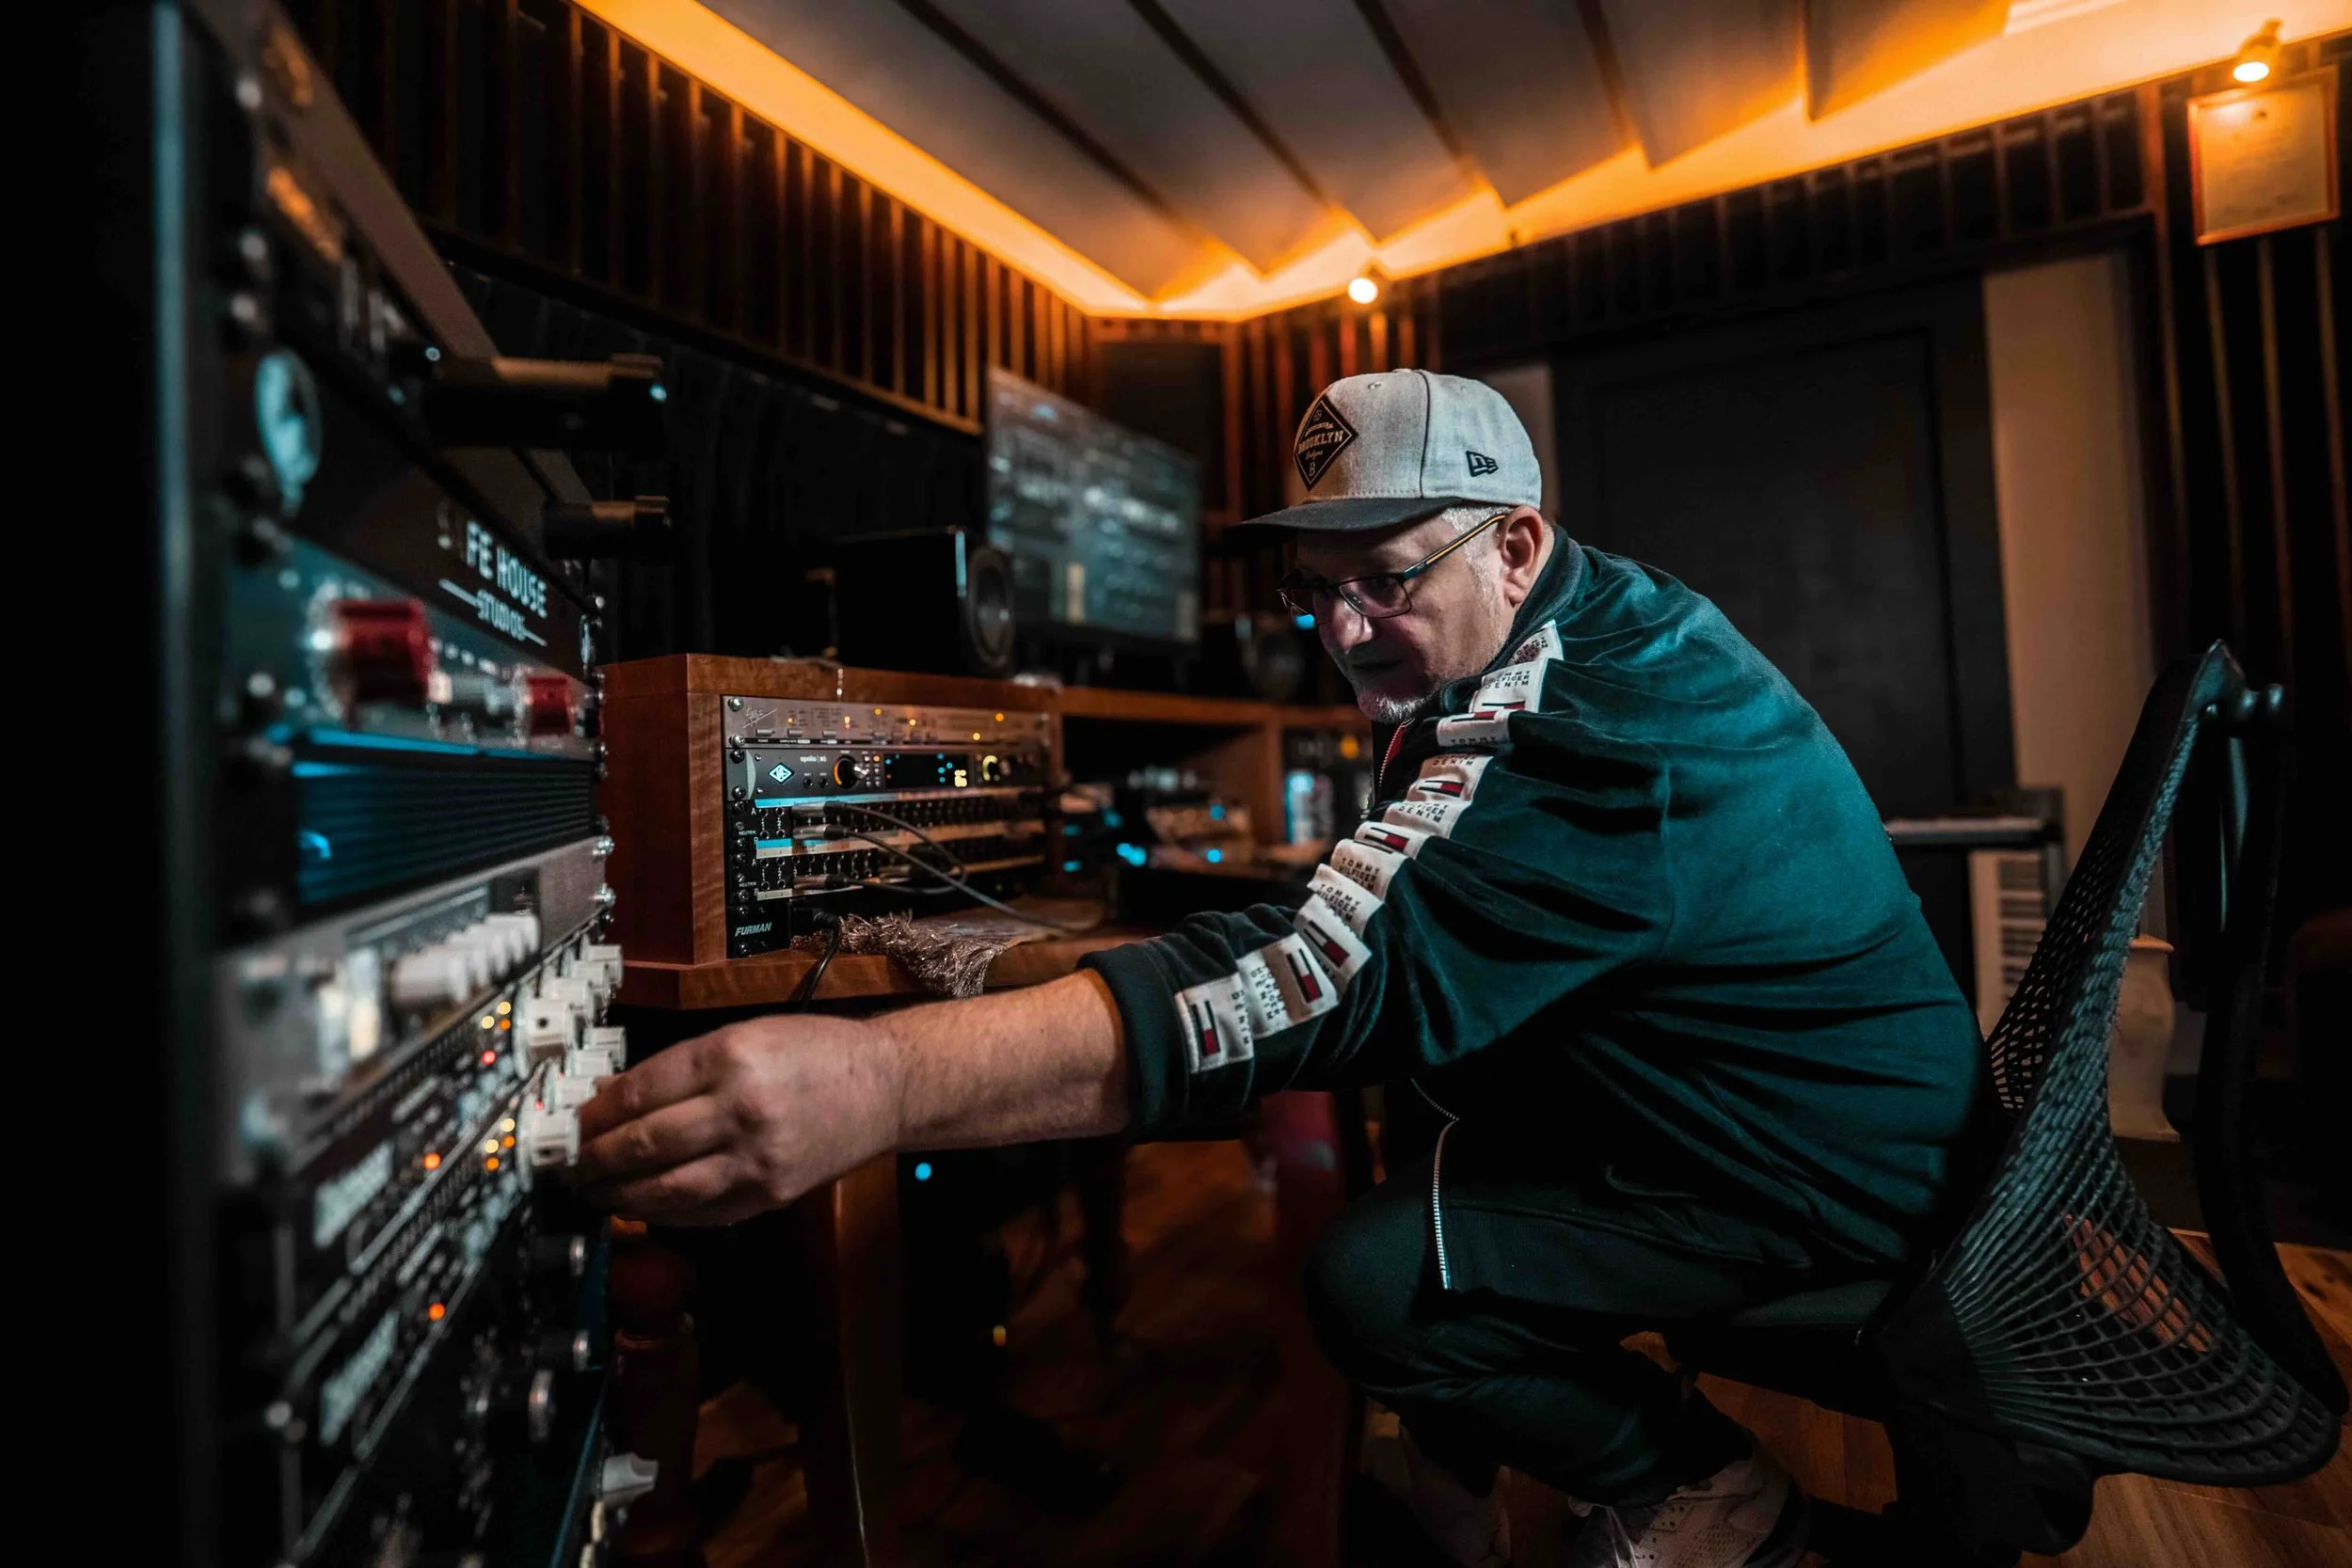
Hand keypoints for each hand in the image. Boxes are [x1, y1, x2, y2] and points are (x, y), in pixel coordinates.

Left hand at [569, 1013, 904, 1223]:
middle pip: (645, 1144)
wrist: (884, 1086)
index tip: (569, 1124)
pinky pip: (700, 1211)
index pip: (640, 1093)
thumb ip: (681, 1067)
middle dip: (594, 1159)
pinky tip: (639, 1205)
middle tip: (566, 1164)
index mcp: (730, 1057)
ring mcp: (756, 1159)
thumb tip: (613, 1098)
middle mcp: (741, 1109)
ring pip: (665, 1189)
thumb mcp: (744, 1036)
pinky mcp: (768, 1194)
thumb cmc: (813, 1051)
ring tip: (591, 1191)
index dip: (594, 1115)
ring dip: (617, 1194)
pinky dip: (661, 1212)